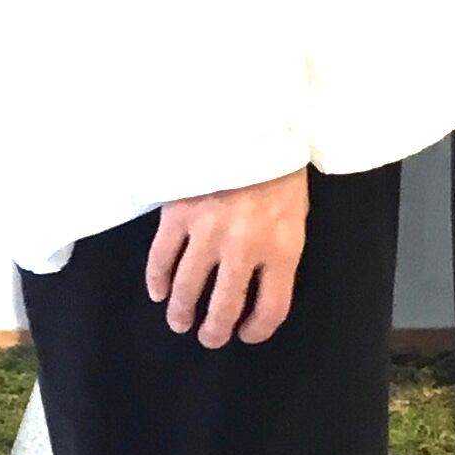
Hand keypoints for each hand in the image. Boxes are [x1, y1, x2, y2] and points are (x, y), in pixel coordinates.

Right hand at [145, 169, 309, 349]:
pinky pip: (162, 258)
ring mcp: (208, 231)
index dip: (257, 330)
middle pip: (225, 307)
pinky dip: (158, 280)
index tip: (247, 334)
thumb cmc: (278, 168)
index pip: (271, 309)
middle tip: (209, 338)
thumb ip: (279, 252)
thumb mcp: (295, 213)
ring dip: (182, 313)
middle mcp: (244, 246)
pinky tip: (159, 292)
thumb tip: (259, 289)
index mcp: (282, 247)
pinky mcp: (178, 213)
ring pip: (189, 288)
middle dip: (215, 331)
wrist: (250, 117)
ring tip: (180, 322)